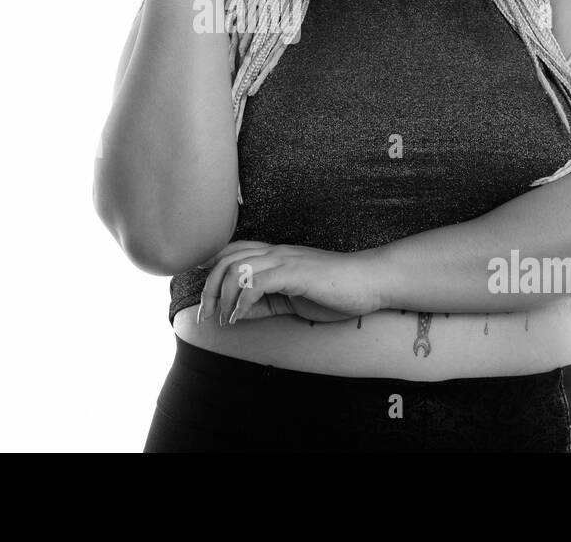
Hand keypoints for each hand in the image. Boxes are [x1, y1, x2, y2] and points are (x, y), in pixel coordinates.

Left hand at [195, 241, 383, 325]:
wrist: (370, 282)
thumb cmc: (336, 290)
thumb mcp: (293, 298)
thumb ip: (266, 301)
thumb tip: (239, 312)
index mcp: (275, 254)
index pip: (232, 251)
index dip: (210, 267)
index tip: (200, 291)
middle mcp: (275, 251)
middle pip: (226, 259)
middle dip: (208, 288)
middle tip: (206, 315)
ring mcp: (284, 259)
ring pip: (236, 268)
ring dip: (222, 297)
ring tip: (223, 319)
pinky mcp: (294, 272)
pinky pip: (256, 282)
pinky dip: (242, 301)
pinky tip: (240, 317)